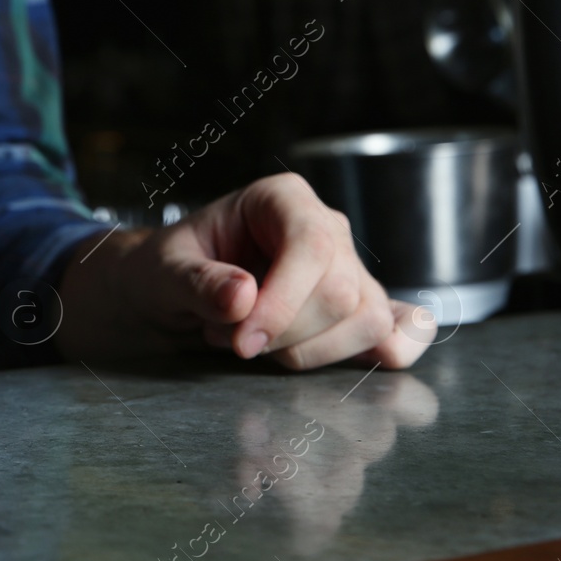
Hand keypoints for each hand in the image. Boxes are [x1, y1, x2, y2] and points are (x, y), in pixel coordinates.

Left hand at [56, 173, 433, 369]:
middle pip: (340, 292)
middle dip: (284, 333)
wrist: (171, 294)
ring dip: (308, 352)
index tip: (242, 341)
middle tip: (229, 337)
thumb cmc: (167, 271)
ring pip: (367, 320)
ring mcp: (350, 271)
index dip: (283, 303)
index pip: (311, 246)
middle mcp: (326, 229)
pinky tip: (376, 360)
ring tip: (253, 343)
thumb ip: (196, 282)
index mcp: (281, 199)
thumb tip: (243, 295)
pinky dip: (392, 351)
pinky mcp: (357, 311)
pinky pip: (398, 330)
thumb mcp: (163, 271)